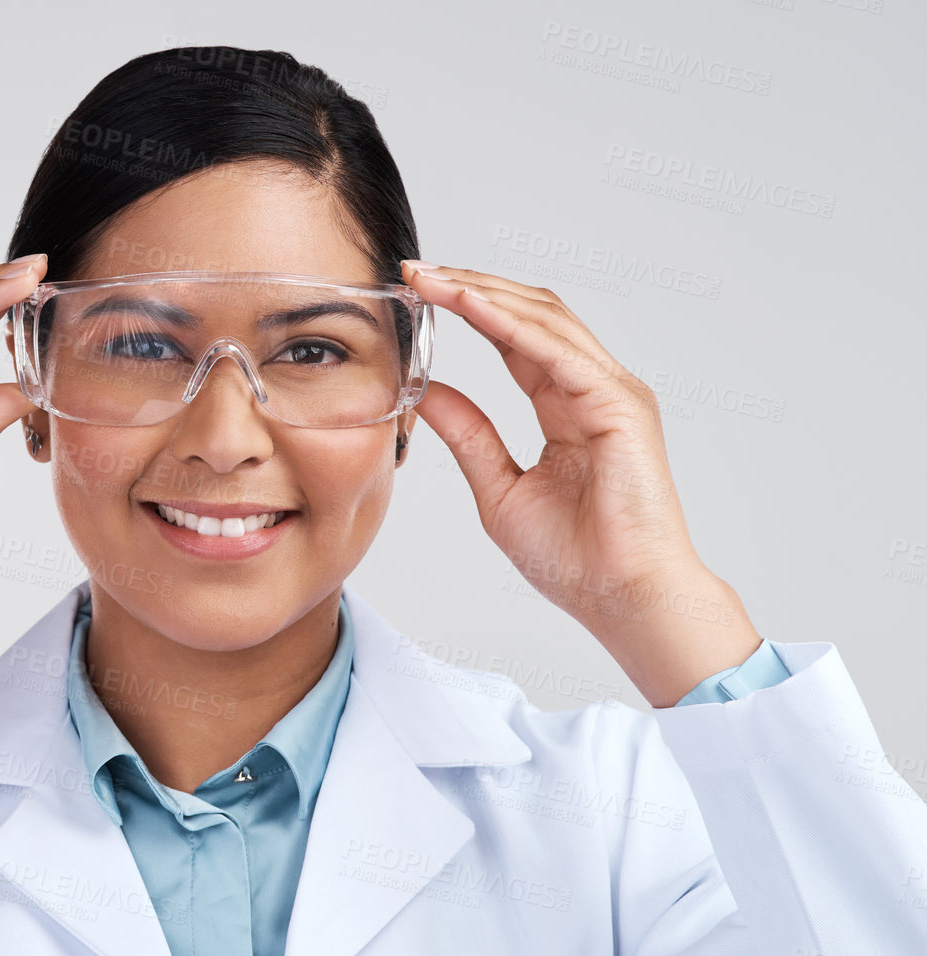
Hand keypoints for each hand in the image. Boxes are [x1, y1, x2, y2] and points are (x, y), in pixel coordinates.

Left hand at [399, 260, 761, 707]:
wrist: (624, 598)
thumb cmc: (577, 560)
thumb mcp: (499, 488)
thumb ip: (468, 434)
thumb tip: (426, 392)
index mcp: (568, 407)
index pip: (515, 339)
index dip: (468, 309)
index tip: (417, 293)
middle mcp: (594, 389)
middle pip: (530, 315)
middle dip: (471, 287)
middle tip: (415, 272)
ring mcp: (612, 392)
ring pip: (544, 320)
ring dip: (484, 294)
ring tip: (433, 279)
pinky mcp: (618, 406)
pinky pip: (557, 352)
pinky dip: (510, 324)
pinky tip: (470, 307)